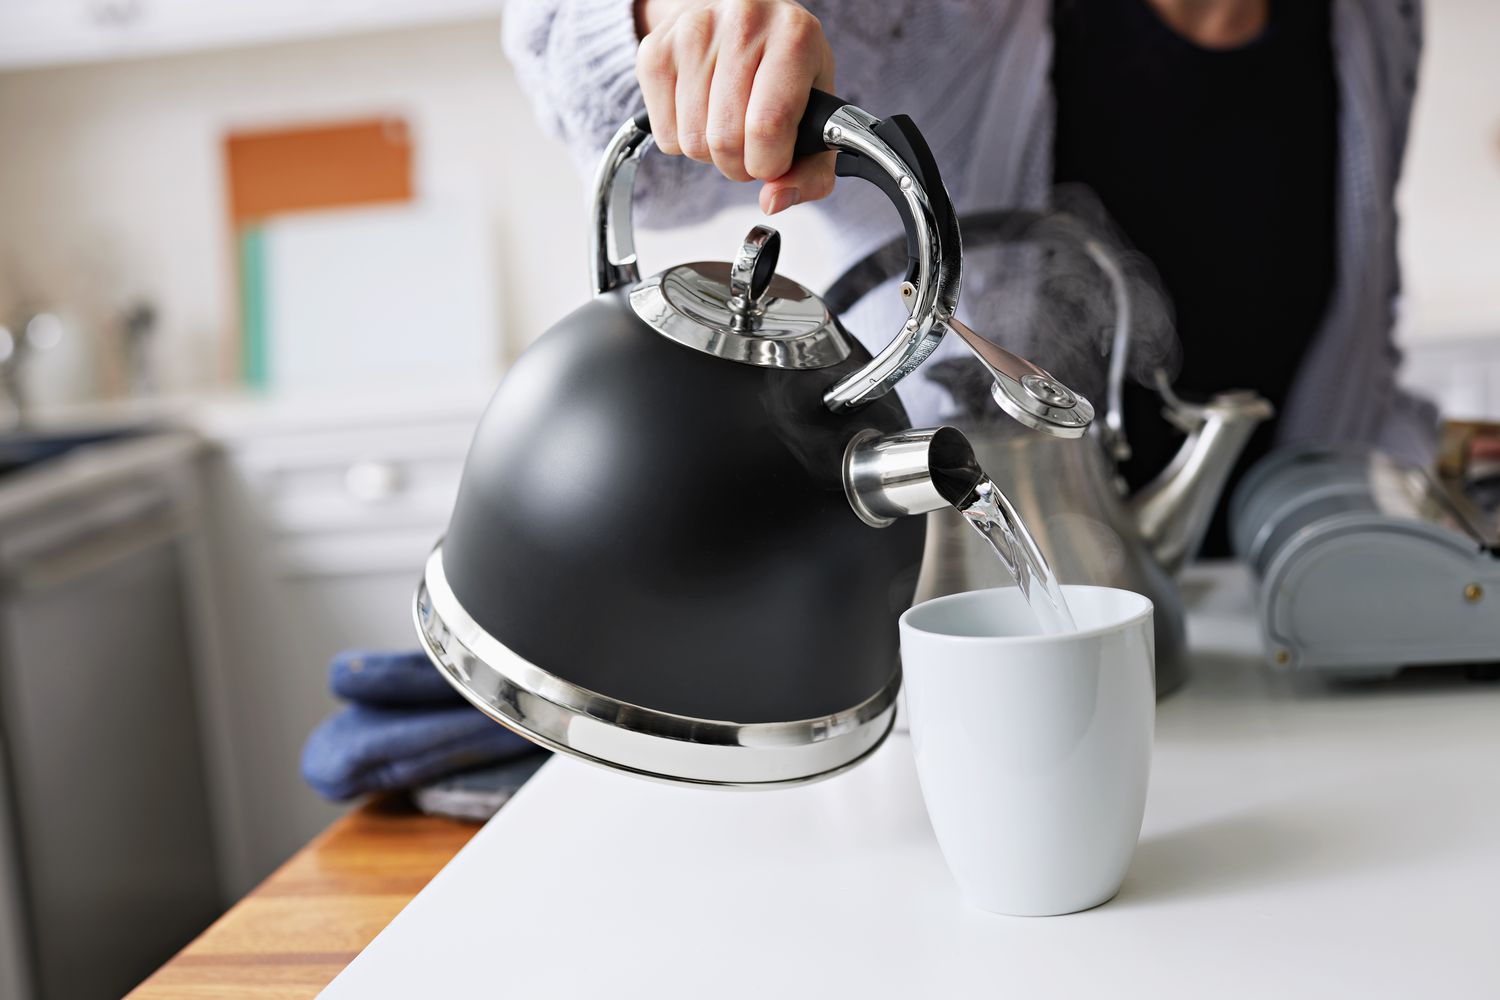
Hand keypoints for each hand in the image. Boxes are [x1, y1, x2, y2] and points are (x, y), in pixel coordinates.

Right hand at [635, 0, 837, 214]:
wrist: (740, 14)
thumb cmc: (785, 67)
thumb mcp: (817, 112)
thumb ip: (811, 171)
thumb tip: (773, 201)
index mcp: (794, 37)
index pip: (767, 127)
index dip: (768, 164)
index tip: (773, 161)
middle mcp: (742, 23)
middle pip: (726, 140)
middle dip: (740, 164)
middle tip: (750, 146)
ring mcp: (693, 33)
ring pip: (693, 142)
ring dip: (712, 153)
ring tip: (727, 125)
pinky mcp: (655, 51)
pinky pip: (664, 135)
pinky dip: (684, 140)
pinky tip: (701, 113)